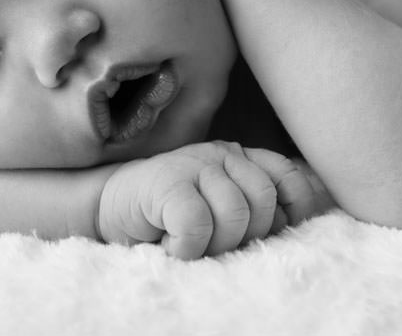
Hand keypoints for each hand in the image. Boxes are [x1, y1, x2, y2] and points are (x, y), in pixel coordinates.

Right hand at [96, 141, 323, 259]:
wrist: (109, 206)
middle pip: (263, 201)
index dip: (291, 210)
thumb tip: (290, 226)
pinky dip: (188, 247)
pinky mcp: (167, 181)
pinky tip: (173, 246)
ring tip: (192, 245)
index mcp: (240, 158)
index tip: (274, 234)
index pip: (288, 176)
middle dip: (244, 237)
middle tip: (213, 245)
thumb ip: (252, 207)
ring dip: (215, 245)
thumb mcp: (219, 207)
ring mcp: (193, 163)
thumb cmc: (170, 216)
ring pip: (234, 213)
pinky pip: (197, 223)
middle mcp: (221, 154)